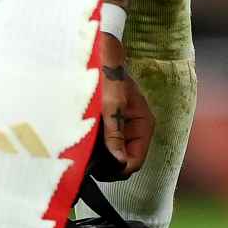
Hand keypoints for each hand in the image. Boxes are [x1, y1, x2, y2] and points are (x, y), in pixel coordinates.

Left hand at [96, 45, 155, 178]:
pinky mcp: (110, 126)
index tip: (99, 170)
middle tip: (88, 162)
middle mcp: (135, 129)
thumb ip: (115, 135)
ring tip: (84, 150)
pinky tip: (83, 142)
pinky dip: (96, 148)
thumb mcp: (110, 106)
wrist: (96, 57)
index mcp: (144, 124)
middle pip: (125, 160)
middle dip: (109, 165)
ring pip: (114, 155)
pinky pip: (105, 145)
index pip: (136, 161)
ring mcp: (122, 128)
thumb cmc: (107, 75)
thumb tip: (120, 163)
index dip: (119, 169)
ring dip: (101, 157)